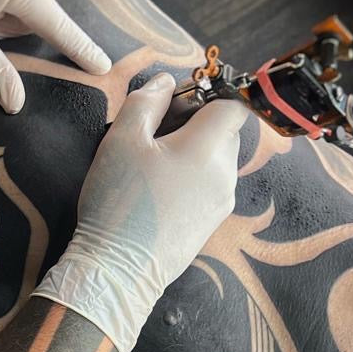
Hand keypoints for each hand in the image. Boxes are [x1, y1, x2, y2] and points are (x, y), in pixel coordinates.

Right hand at [34, 72, 246, 351]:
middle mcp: (225, 174)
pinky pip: (209, 188)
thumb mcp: (121, 140)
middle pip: (224, 133)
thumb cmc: (119, 201)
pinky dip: (190, 180)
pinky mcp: (211, 226)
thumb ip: (145, 102)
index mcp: (209, 148)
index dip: (209, 94)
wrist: (118, 271)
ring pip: (216, 162)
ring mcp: (221, 203)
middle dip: (195, 124)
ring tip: (151, 165)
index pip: (233, 105)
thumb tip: (164, 81)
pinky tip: (156, 192)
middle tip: (154, 132)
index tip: (178, 101)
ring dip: (191, 153)